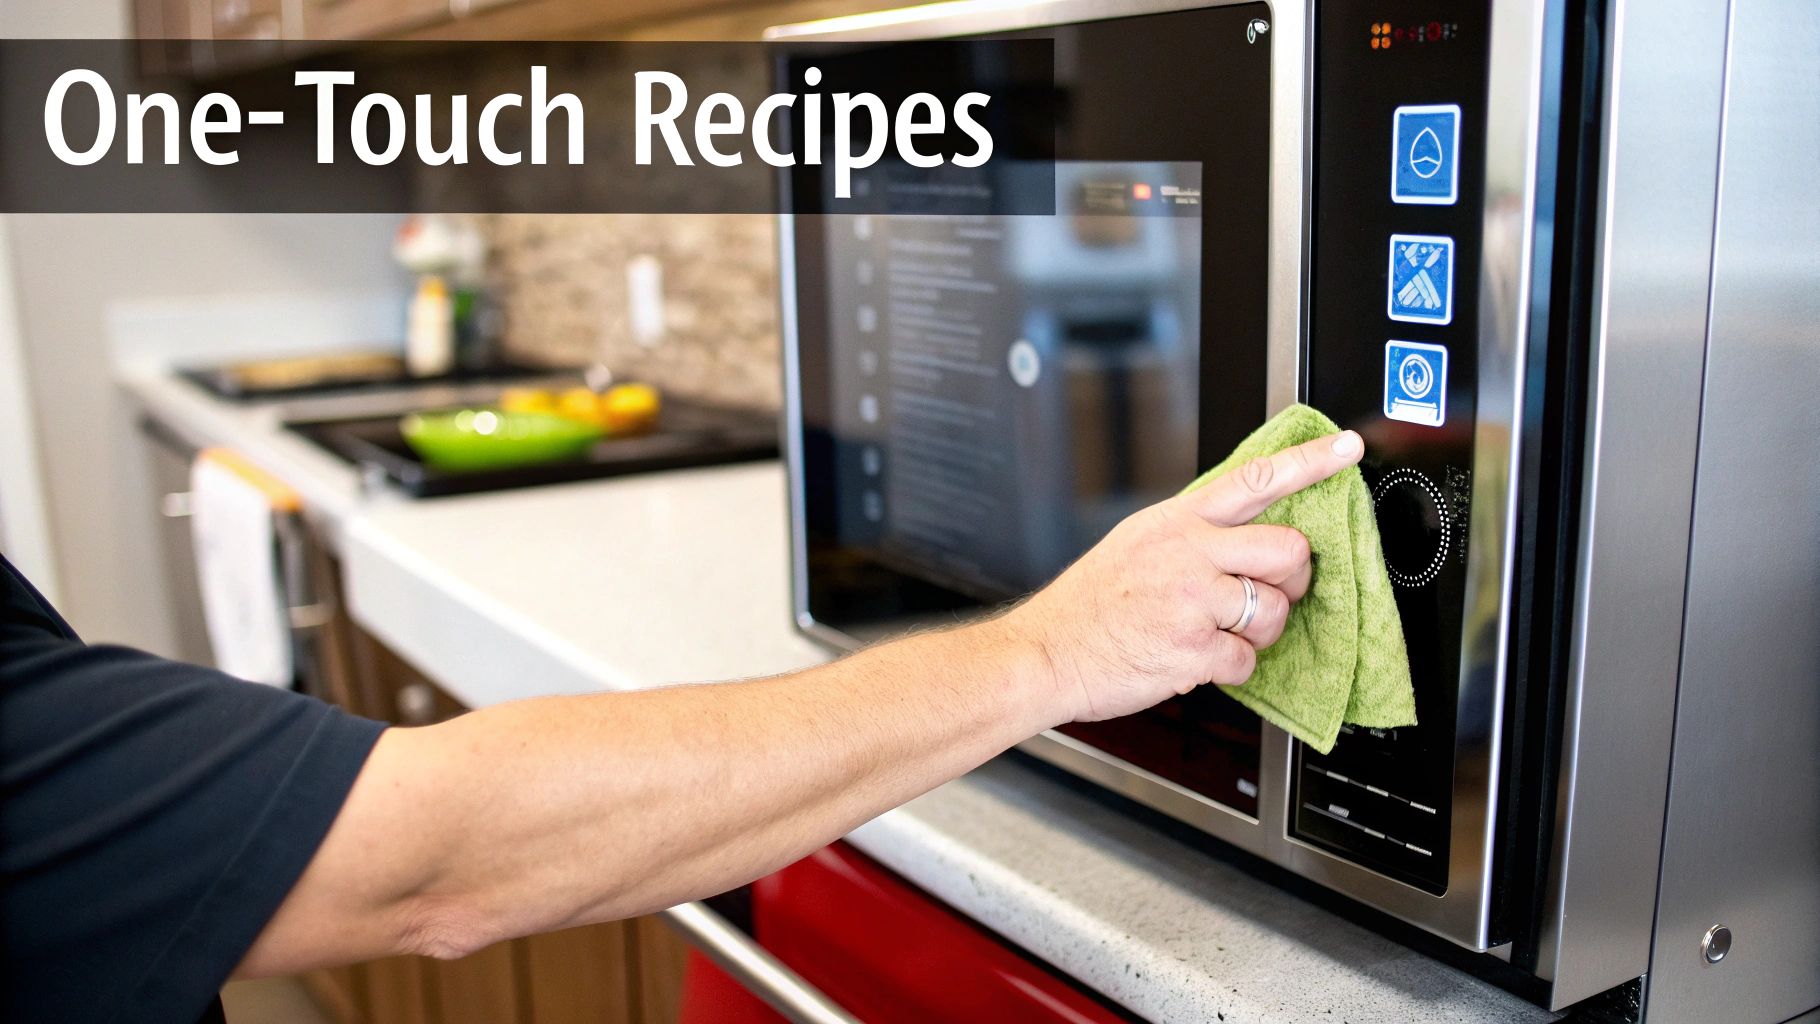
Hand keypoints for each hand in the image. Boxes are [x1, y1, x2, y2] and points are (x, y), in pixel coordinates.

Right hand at [1004, 430, 1363, 723]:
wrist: (1047, 652)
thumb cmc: (1089, 605)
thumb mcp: (1135, 542)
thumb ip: (1189, 533)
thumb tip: (1242, 532)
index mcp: (1177, 522)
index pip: (1255, 480)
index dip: (1308, 464)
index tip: (1347, 450)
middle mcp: (1188, 553)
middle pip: (1287, 550)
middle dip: (1292, 578)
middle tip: (1272, 592)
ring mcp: (1191, 600)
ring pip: (1274, 610)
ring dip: (1259, 632)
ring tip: (1221, 633)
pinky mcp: (1192, 649)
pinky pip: (1246, 659)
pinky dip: (1229, 668)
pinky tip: (1197, 659)